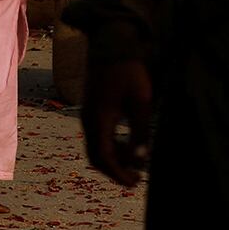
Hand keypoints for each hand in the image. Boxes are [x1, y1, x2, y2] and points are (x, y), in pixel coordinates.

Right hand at [82, 58, 153, 187]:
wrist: (111, 46)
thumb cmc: (129, 72)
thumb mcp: (141, 102)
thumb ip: (140, 131)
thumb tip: (140, 159)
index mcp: (99, 119)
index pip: (104, 157)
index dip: (118, 174)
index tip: (134, 183)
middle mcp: (88, 120)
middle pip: (96, 157)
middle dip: (115, 171)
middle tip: (136, 179)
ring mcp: (87, 114)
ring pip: (96, 147)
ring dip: (114, 158)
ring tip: (136, 162)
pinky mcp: (91, 110)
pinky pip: (97, 137)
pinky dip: (111, 147)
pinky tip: (127, 144)